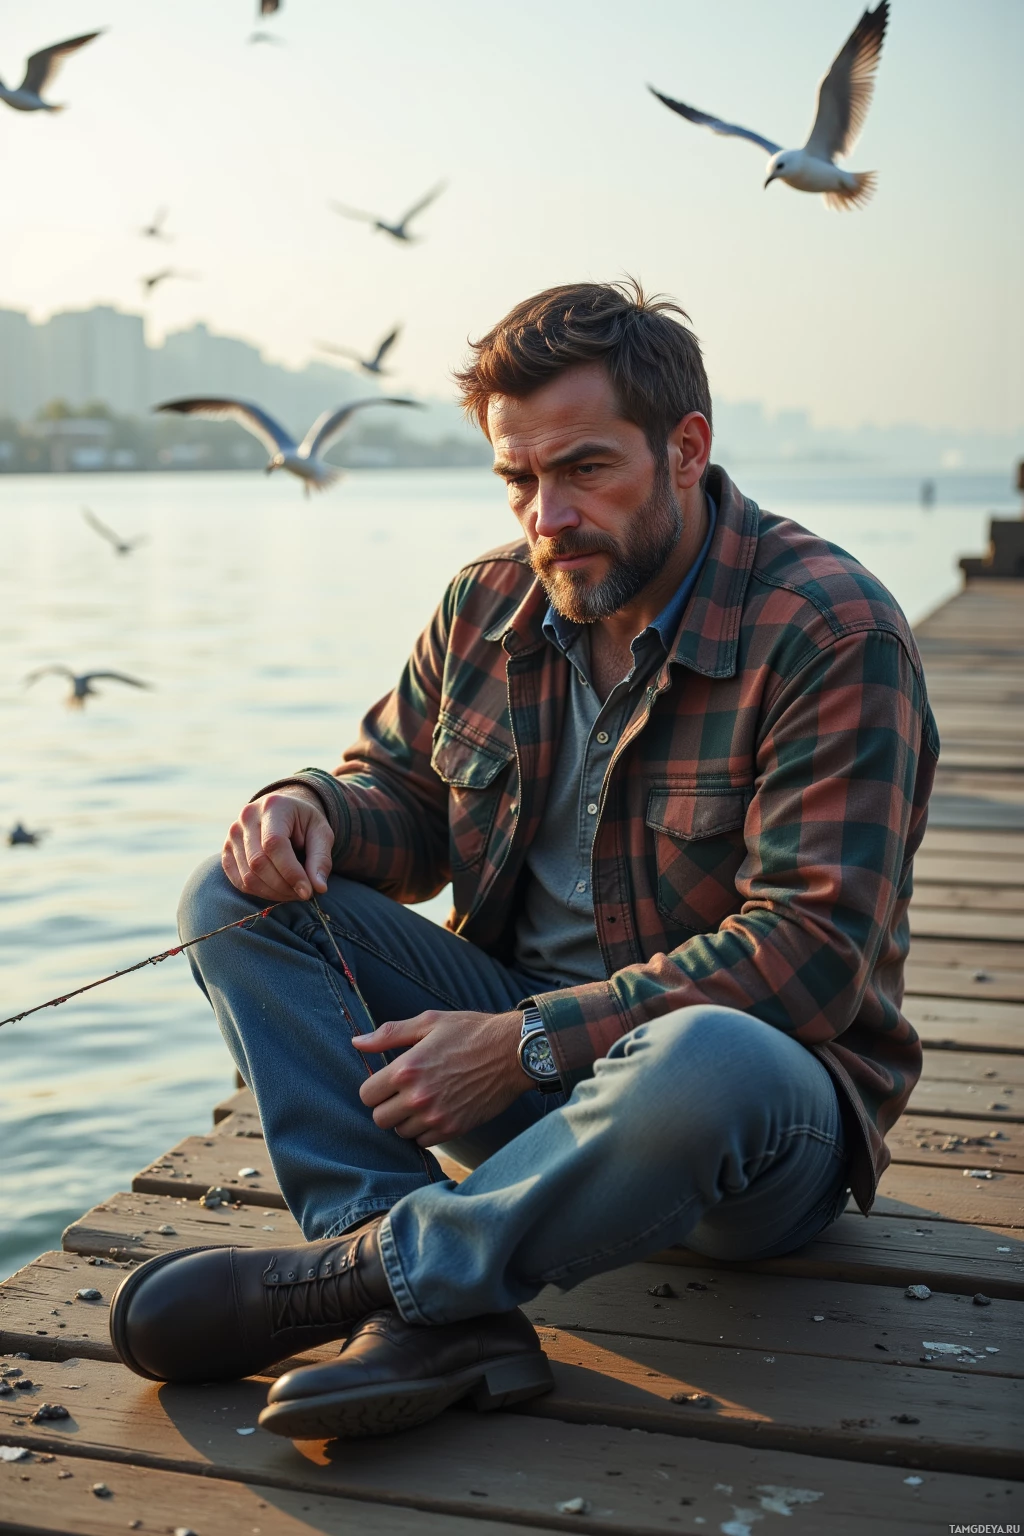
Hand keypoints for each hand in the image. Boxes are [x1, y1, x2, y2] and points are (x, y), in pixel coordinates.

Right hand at [222, 789, 334, 902]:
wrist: (284, 812)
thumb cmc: (305, 823)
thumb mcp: (321, 834)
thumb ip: (320, 859)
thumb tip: (318, 888)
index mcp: (273, 806)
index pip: (274, 844)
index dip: (291, 872)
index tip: (308, 892)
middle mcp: (247, 817)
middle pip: (258, 863)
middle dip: (284, 886)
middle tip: (303, 894)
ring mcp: (233, 834)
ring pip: (248, 876)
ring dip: (273, 892)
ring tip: (293, 892)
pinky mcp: (226, 850)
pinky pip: (238, 881)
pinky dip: (259, 892)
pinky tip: (277, 890)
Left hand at [353, 1009, 528, 1145]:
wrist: (513, 1052)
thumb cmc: (471, 1032)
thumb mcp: (429, 1022)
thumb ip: (389, 1034)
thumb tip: (356, 1042)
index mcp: (407, 1069)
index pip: (366, 1095)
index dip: (374, 1087)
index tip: (387, 1081)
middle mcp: (418, 1097)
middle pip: (379, 1119)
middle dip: (386, 1105)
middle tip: (402, 1093)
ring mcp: (436, 1116)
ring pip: (400, 1132)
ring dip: (405, 1119)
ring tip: (422, 1100)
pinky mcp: (453, 1129)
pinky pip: (423, 1142)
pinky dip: (424, 1131)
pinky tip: (435, 1112)